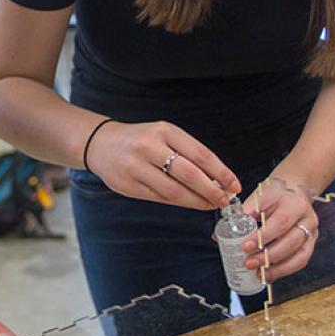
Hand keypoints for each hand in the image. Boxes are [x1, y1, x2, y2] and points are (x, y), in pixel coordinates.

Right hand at [86, 121, 240, 209]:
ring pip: (175, 191)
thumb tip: (217, 179)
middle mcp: (149, 147)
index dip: (221, 172)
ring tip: (210, 204)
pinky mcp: (128, 186)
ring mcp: (136, 167)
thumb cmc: (140, 139)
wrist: (100, 143)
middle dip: (212, 190)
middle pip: (189, 174)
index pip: (200, 154)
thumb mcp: (163, 135)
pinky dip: (179, 203)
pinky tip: (190, 203)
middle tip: (225, 200)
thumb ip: (187, 153)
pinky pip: (159, 198)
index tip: (234, 184)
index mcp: (163, 131)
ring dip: (197, 201)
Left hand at [239, 180, 318, 281]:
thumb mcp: (259, 197)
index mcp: (295, 205)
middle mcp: (307, 220)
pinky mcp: (310, 245)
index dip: (263, 237)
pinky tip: (269, 274)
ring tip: (258, 274)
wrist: (294, 190)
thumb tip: (219, 236)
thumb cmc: (275, 194)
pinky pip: (300, 262)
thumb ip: (243, 215)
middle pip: (291, 242)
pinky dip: (284, 271)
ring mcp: (312, 234)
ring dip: (277, 269)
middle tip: (248, 263)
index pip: (281, 223)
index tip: (245, 246)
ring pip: (299, 257)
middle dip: (268, 256)